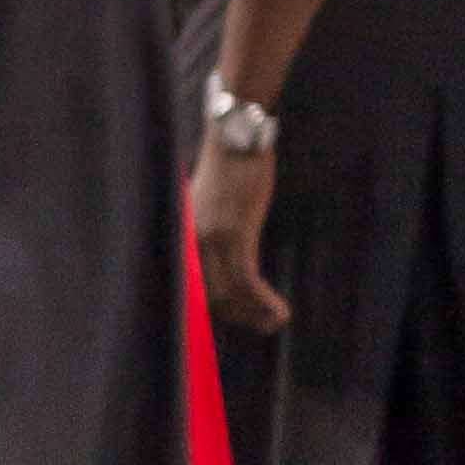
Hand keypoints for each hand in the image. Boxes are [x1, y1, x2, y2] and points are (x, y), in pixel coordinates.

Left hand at [193, 124, 286, 333]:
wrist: (236, 140)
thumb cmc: (228, 171)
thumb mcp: (210, 206)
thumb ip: (208, 234)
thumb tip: (220, 260)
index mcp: (183, 240)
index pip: (191, 290)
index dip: (214, 312)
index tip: (237, 320)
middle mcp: (191, 244)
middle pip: (209, 299)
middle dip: (238, 317)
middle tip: (261, 324)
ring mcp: (211, 239)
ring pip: (229, 295)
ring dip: (254, 315)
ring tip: (274, 322)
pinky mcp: (235, 233)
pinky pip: (247, 281)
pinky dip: (264, 302)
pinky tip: (281, 311)